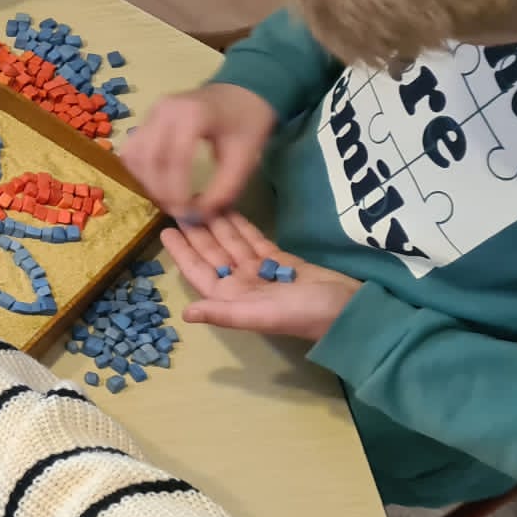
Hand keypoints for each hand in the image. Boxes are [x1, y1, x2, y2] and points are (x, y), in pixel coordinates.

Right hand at [121, 83, 276, 220]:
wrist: (242, 93)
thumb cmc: (246, 123)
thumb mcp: (245, 158)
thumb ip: (224, 189)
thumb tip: (199, 216)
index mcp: (193, 114)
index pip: (174, 157)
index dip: (175, 189)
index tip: (185, 211)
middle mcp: (165, 109)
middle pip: (148, 157)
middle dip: (158, 189)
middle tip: (174, 209)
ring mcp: (152, 112)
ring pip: (134, 153)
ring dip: (144, 180)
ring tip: (164, 198)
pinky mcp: (146, 118)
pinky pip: (132, 148)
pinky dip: (138, 170)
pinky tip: (154, 183)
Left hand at [162, 213, 359, 339]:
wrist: (351, 310)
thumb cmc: (304, 314)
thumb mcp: (261, 315)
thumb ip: (223, 314)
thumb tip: (185, 314)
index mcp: (233, 298)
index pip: (200, 272)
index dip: (183, 253)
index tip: (166, 230)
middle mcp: (243, 285)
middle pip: (213, 254)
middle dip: (197, 232)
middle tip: (180, 204)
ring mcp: (262, 272)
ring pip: (232, 244)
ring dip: (217, 225)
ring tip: (200, 200)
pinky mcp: (282, 260)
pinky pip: (255, 240)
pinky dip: (242, 226)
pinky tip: (230, 209)